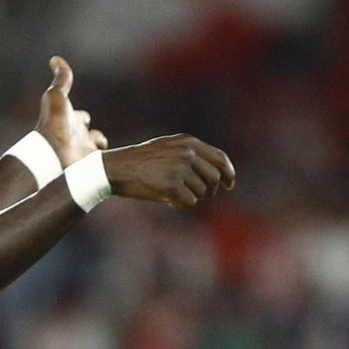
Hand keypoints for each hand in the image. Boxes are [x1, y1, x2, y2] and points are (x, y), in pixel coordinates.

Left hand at [36, 56, 108, 167]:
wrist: (53, 153)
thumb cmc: (53, 123)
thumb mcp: (57, 95)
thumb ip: (62, 78)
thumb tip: (55, 58)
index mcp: (71, 122)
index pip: (81, 118)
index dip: (83, 117)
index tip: (84, 118)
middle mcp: (77, 139)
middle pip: (91, 135)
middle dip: (95, 135)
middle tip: (97, 138)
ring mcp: (84, 153)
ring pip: (97, 150)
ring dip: (101, 148)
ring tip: (103, 151)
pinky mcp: (91, 167)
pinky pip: (105, 164)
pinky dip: (110, 162)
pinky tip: (115, 161)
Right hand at [101, 134, 235, 207]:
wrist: (118, 168)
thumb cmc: (140, 162)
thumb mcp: (167, 148)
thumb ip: (190, 154)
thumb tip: (215, 174)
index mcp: (188, 142)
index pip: (220, 158)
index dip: (229, 173)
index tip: (230, 185)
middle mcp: (187, 153)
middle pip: (214, 178)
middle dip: (209, 191)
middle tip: (199, 196)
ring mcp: (180, 169)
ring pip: (202, 192)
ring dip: (192, 198)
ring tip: (175, 196)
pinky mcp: (172, 186)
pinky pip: (189, 202)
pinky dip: (181, 205)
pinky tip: (169, 201)